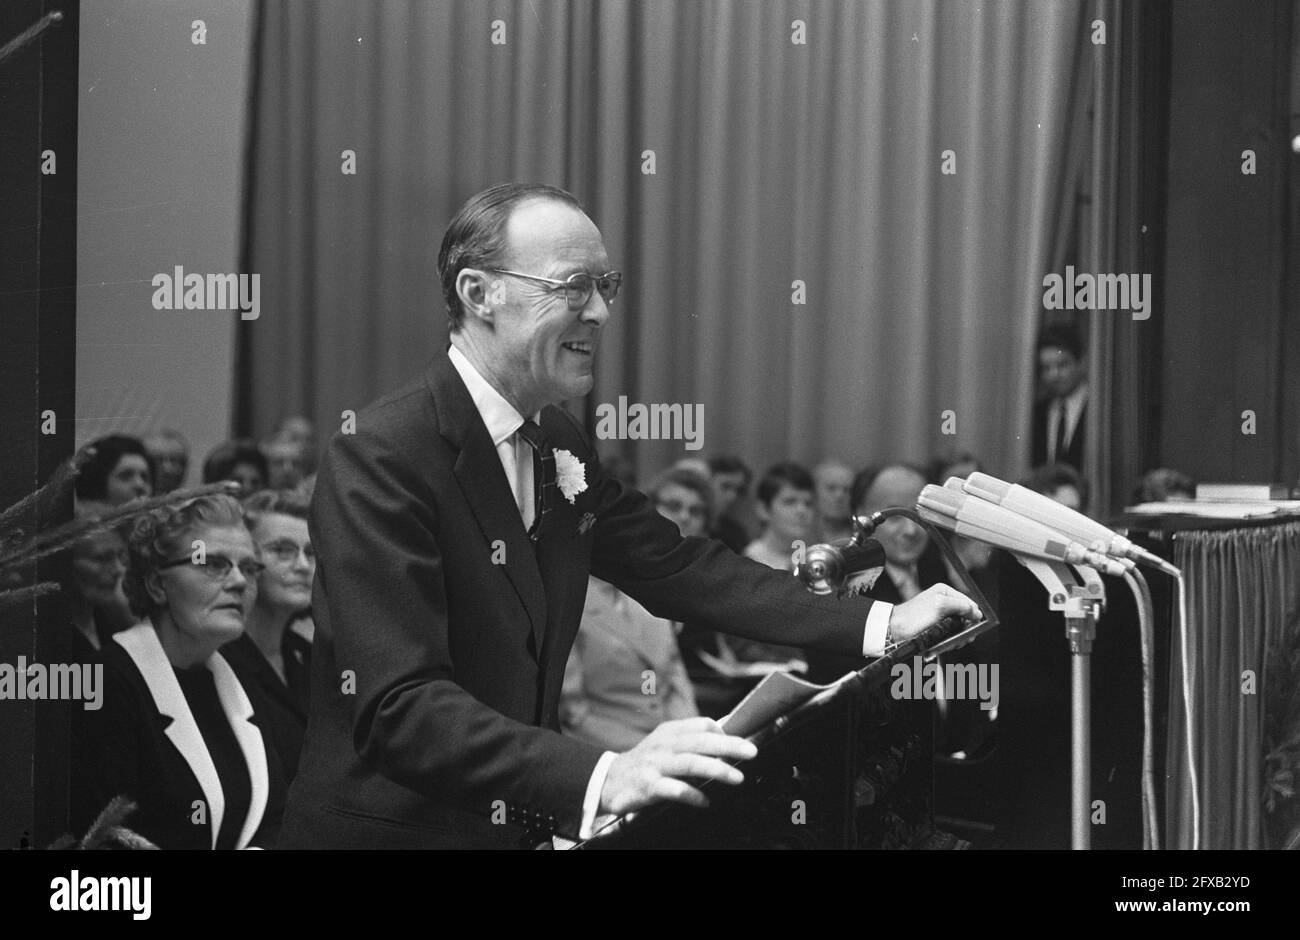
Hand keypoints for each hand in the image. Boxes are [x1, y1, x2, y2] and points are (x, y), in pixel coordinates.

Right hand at [599, 717, 756, 816]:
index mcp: (670, 732)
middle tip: (752, 752)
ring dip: (716, 769)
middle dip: (729, 746)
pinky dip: (692, 795)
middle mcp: (664, 745)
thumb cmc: (646, 762)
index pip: (701, 724)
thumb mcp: (666, 743)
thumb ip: (692, 738)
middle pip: (700, 741)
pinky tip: (705, 801)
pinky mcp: (648, 786)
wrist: (609, 780)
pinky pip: (673, 789)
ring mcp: (656, 765)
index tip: (740, 744)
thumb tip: (725, 730)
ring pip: (690, 763)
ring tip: (737, 777)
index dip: (723, 732)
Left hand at [888, 583, 981, 642]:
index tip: (973, 626)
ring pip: (959, 628)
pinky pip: (950, 635)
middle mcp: (943, 602)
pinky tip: (946, 644)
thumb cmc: (913, 616)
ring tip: (952, 642)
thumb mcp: (940, 606)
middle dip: (967, 628)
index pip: (968, 602)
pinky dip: (951, 641)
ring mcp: (940, 616)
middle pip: (966, 616)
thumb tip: (977, 612)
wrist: (896, 630)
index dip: (973, 615)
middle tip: (964, 638)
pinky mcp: (936, 628)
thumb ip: (960, 605)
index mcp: (944, 592)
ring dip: (959, 637)